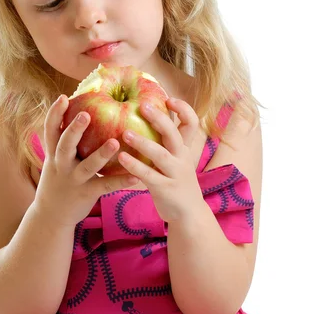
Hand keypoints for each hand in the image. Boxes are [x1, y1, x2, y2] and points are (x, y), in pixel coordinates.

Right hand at [34, 95, 139, 228]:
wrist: (50, 216)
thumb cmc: (59, 180)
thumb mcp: (56, 160)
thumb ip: (65, 141)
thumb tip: (80, 111)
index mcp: (53, 153)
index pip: (50, 130)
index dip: (55, 113)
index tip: (63, 97)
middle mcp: (61, 165)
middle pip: (65, 144)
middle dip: (74, 130)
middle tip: (86, 114)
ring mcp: (73, 180)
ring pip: (87, 166)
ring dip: (101, 154)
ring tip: (114, 142)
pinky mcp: (86, 194)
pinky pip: (105, 186)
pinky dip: (120, 181)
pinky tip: (136, 176)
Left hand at [118, 97, 203, 221]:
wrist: (189, 215)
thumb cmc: (175, 181)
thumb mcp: (175, 160)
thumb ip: (164, 143)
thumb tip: (147, 117)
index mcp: (184, 148)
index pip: (191, 123)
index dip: (183, 109)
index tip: (168, 98)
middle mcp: (182, 158)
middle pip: (174, 134)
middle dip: (160, 118)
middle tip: (142, 105)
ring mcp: (176, 173)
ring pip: (161, 154)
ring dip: (143, 142)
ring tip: (125, 133)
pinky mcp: (166, 189)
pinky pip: (149, 175)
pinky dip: (135, 166)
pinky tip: (121, 158)